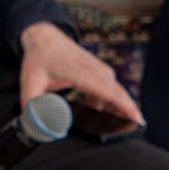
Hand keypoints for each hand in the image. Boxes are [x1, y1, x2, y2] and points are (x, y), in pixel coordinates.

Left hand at [18, 22, 142, 124]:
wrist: (45, 37)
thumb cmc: (40, 58)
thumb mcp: (30, 81)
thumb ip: (31, 103)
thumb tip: (34, 122)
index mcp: (82, 73)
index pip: (109, 92)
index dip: (125, 107)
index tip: (138, 121)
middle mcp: (96, 71)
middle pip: (119, 95)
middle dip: (129, 113)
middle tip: (134, 131)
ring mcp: (101, 71)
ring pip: (118, 94)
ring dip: (121, 110)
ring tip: (120, 128)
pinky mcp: (102, 74)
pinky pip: (113, 91)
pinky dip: (114, 104)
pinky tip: (107, 117)